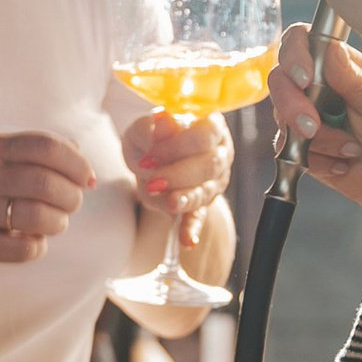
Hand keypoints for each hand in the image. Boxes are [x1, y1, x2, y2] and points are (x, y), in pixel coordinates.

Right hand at [0, 129, 94, 274]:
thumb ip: (27, 152)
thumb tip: (78, 152)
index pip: (47, 146)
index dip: (77, 163)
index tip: (86, 179)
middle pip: (47, 183)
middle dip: (71, 197)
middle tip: (70, 205)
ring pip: (40, 217)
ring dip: (57, 224)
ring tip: (51, 225)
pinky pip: (24, 249)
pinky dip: (36, 248)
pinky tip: (28, 243)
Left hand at [121, 107, 232, 236]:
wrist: (148, 160)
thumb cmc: (150, 139)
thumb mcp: (143, 129)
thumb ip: (153, 126)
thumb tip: (164, 121)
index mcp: (209, 126)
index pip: (204, 135)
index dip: (179, 146)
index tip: (150, 156)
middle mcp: (219, 153)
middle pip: (209, 165)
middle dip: (180, 174)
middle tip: (153, 181)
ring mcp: (214, 181)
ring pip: (205, 191)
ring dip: (185, 198)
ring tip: (169, 203)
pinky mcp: (202, 204)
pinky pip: (199, 217)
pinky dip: (192, 229)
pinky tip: (187, 240)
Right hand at [268, 24, 361, 226]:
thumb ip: (354, 78)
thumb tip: (331, 50)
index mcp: (334, 63)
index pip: (299, 41)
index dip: (294, 54)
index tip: (305, 78)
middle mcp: (313, 85)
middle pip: (279, 80)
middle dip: (293, 106)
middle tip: (313, 127)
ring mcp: (301, 114)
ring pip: (283, 120)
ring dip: (320, 140)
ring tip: (352, 148)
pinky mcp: (297, 146)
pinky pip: (290, 151)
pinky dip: (319, 161)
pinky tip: (343, 163)